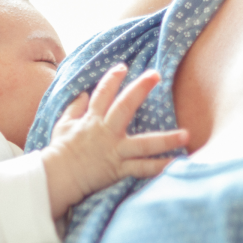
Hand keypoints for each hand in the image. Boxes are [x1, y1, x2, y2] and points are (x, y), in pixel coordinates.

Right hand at [42, 64, 188, 217]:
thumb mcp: (62, 125)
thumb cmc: (59, 152)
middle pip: (125, 106)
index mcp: (91, 120)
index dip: (112, 79)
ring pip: (143, 143)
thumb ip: (73, 108)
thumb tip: (82, 94)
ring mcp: (114, 150)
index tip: (123, 66)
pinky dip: (158, 167)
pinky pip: (141, 168)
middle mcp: (106, 132)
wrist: (55, 176)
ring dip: (166, 139)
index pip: (102, 94)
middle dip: (140, 89)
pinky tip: (175, 164)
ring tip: (186, 134)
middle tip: (156, 74)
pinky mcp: (117, 168)